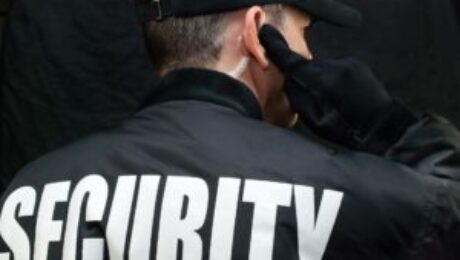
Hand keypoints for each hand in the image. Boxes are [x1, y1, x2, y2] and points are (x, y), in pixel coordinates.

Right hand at [258, 25, 417, 153]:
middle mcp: (333, 66)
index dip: (275, 47)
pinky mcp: (357, 64)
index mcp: (319, 82)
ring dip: (320, 80)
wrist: (380, 128)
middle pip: (307, 66)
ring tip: (333, 101)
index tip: (265, 33)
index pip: (291, 60)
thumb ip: (297, 96)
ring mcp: (347, 63)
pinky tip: (342, 95)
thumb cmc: (345, 129)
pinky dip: (333, 78)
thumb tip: (288, 80)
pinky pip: (335, 67)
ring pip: (321, 67)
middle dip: (305, 79)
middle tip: (315, 100)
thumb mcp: (313, 119)